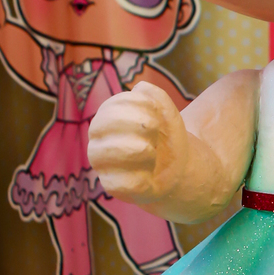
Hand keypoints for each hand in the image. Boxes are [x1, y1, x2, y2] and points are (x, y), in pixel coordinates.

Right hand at [87, 80, 189, 209]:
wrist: (176, 167)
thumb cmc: (164, 135)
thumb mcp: (165, 111)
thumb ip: (155, 95)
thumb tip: (141, 88)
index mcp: (106, 115)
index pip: (115, 103)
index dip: (143, 107)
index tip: (157, 117)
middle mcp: (97, 137)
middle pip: (109, 122)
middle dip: (143, 126)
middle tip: (155, 136)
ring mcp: (102, 163)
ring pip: (116, 151)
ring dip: (145, 151)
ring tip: (151, 154)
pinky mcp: (111, 186)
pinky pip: (126, 180)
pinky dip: (146, 176)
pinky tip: (148, 174)